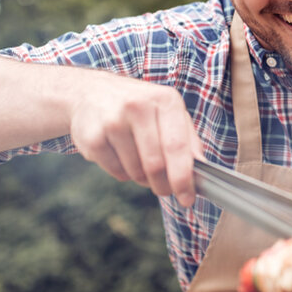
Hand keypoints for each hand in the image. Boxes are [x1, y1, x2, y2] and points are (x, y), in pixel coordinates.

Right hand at [69, 75, 203, 206]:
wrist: (90, 93)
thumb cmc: (139, 107)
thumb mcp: (168, 111)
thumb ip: (188, 138)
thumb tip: (201, 168)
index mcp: (164, 99)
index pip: (177, 146)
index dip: (183, 177)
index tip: (188, 198)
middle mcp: (138, 106)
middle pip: (155, 164)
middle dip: (163, 185)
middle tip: (165, 190)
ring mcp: (112, 121)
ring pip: (136, 172)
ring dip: (143, 178)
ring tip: (141, 162)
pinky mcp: (92, 138)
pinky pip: (116, 172)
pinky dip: (124, 173)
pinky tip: (121, 155)